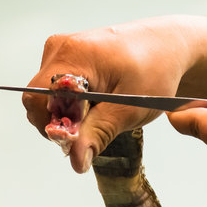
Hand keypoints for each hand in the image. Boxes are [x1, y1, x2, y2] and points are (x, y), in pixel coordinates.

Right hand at [22, 16, 195, 172]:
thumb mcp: (130, 108)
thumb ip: (98, 133)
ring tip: (102, 112)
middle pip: (38, 101)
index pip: (37, 101)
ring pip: (47, 98)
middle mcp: (60, 49)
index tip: (81, 137)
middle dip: (63, 123)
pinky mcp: (67, 57)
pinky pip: (57, 90)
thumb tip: (76, 160)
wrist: (168, 46)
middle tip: (97, 127)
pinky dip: (74, 105)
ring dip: (70, 115)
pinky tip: (98, 103)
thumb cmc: (156, 69)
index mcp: (72, 56)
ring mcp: (62, 51)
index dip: (55, 126)